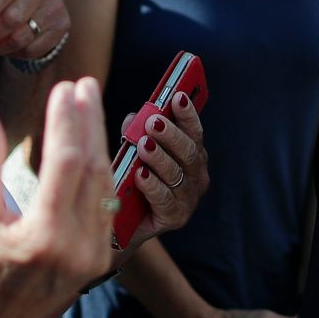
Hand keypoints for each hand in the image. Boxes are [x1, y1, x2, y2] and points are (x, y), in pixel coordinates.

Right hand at [0, 80, 114, 317]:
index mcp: (45, 237)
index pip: (66, 163)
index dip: (66, 121)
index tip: (63, 88)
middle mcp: (77, 248)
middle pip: (94, 169)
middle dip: (90, 122)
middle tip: (85, 84)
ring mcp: (93, 256)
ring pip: (105, 185)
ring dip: (98, 142)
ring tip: (89, 105)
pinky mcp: (98, 259)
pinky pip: (104, 204)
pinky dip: (99, 170)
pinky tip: (92, 143)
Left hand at [118, 91, 209, 246]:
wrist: (123, 222)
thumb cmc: (132, 179)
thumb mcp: (133, 151)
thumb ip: (135, 133)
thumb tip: (135, 117)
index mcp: (191, 153)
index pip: (193, 130)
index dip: (187, 113)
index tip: (177, 96)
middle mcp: (196, 175)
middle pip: (189, 151)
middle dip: (171, 134)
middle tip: (153, 121)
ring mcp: (188, 198)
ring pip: (177, 173)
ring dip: (160, 157)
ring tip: (143, 145)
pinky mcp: (176, 217)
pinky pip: (165, 199)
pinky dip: (153, 185)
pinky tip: (141, 175)